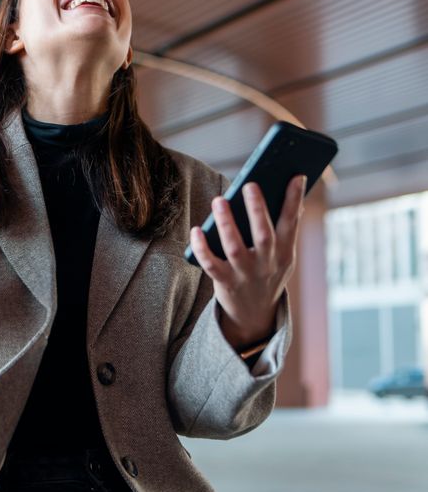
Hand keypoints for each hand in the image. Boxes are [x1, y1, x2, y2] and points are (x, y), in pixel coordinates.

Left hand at [188, 175, 306, 349]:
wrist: (255, 315)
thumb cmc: (267, 273)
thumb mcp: (283, 256)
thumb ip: (284, 229)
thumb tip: (289, 194)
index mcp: (284, 252)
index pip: (291, 223)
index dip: (294, 200)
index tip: (296, 175)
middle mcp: (267, 263)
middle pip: (263, 234)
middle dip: (257, 210)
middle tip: (250, 185)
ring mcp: (245, 274)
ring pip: (235, 247)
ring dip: (226, 224)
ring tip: (219, 201)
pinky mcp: (225, 283)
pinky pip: (211, 265)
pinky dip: (203, 248)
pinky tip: (196, 230)